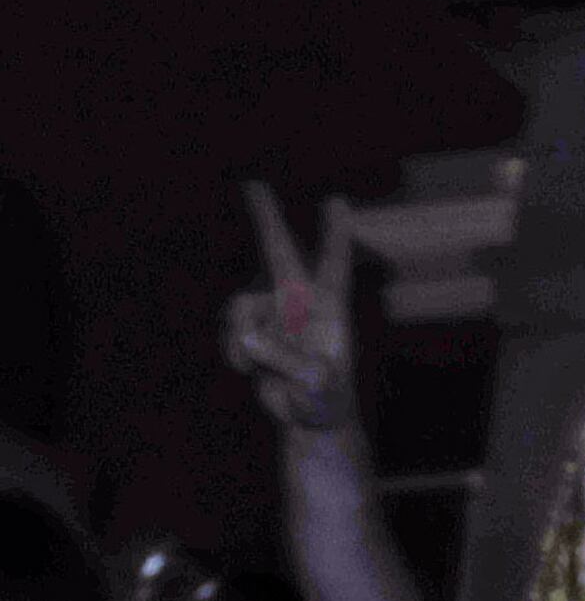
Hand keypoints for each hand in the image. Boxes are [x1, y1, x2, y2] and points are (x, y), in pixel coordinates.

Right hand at [224, 184, 359, 439]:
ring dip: (242, 339)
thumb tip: (248, 337)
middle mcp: (299, 302)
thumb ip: (286, 359)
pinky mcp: (253, 329)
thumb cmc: (327, 399)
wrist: (310, 418)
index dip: (334, 232)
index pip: (332, 263)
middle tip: (253, 182)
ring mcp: (274, 313)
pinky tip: (250, 369)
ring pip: (240, 308)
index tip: (336, 200)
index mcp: (328, 307)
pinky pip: (231, 331)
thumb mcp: (315, 385)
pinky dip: (235, 352)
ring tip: (260, 367)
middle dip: (266, 217)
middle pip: (278, 252)